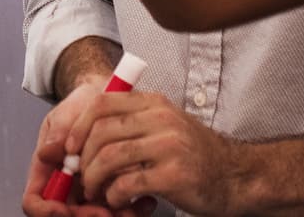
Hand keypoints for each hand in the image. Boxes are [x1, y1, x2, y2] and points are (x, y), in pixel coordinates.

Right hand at [22, 80, 153, 216]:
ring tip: (131, 206)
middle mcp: (68, 184)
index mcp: (48, 169)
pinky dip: (133, 209)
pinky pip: (121, 207)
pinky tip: (146, 200)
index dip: (45, 210)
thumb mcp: (68, 113)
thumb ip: (59, 132)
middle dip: (86, 216)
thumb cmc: (83, 105)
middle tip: (105, 213)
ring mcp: (90, 189)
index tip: (62, 209)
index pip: (35, 200)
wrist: (108, 96)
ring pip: (97, 214)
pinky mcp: (114, 188)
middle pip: (69, 214)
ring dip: (114, 215)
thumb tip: (47, 152)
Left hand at [67, 91, 244, 215]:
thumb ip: (131, 125)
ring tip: (95, 191)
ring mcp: (169, 146)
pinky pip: (128, 183)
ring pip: (111, 156)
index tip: (69, 147)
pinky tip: (117, 200)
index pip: (103, 102)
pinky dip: (114, 194)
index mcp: (155, 103)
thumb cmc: (194, 154)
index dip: (78, 125)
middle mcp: (161, 119)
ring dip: (94, 178)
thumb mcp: (165, 126)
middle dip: (82, 157)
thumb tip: (84, 140)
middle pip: (102, 130)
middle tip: (79, 176)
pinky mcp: (174, 175)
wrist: (234, 175)